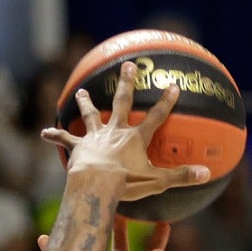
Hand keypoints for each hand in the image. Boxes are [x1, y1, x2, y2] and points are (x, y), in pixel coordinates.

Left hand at [42, 60, 209, 201]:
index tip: (173, 85)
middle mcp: (115, 132)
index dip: (166, 102)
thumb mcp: (158, 181)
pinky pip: (64, 140)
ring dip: (86, 103)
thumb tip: (208, 174)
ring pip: (90, 116)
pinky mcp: (77, 148)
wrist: (96, 185)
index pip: (156, 117)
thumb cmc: (127, 184)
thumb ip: (182, 176)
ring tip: (81, 92)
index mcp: (135, 139)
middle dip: (126, 83)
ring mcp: (94, 138)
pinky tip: (43, 132)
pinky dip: (54, 135)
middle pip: (121, 103)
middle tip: (127, 65)